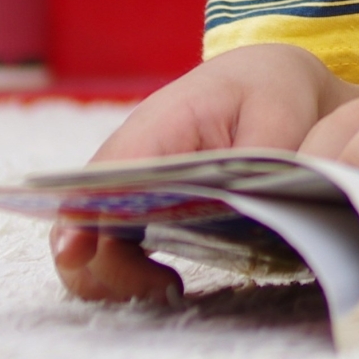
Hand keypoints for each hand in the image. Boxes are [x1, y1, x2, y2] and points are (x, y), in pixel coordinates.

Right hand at [52, 43, 358, 302]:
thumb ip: (255, 168)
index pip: (104, 176)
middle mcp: (130, 151)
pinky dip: (121, 266)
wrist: (266, 71)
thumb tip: (239, 213)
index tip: (82, 256)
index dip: (81, 218)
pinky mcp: (138, 195)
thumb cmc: (268, 90)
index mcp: (159, 125)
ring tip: (166, 287)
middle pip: (81, 216)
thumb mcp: (277, 120)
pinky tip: (163, 279)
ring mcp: (129, 174)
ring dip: (111, 272)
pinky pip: (109, 236)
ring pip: (87, 233)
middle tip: (164, 286)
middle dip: (105, 264)